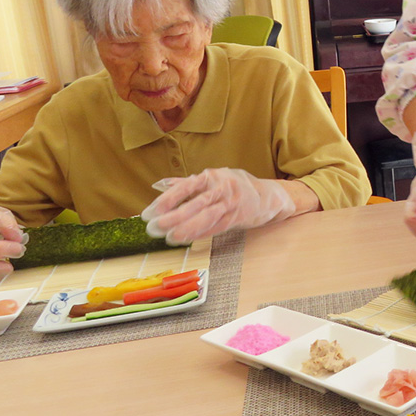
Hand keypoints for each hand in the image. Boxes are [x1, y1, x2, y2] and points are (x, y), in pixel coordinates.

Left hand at [141, 168, 296, 243]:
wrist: (266, 196)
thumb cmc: (234, 187)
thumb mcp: (212, 179)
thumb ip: (187, 183)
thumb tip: (161, 185)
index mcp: (211, 176)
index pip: (185, 187)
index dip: (166, 200)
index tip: (149, 213)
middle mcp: (222, 187)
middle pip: (196, 204)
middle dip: (173, 217)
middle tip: (154, 228)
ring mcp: (232, 203)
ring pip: (207, 217)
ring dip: (187, 228)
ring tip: (169, 238)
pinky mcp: (238, 217)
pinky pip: (217, 227)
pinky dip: (202, 233)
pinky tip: (188, 239)